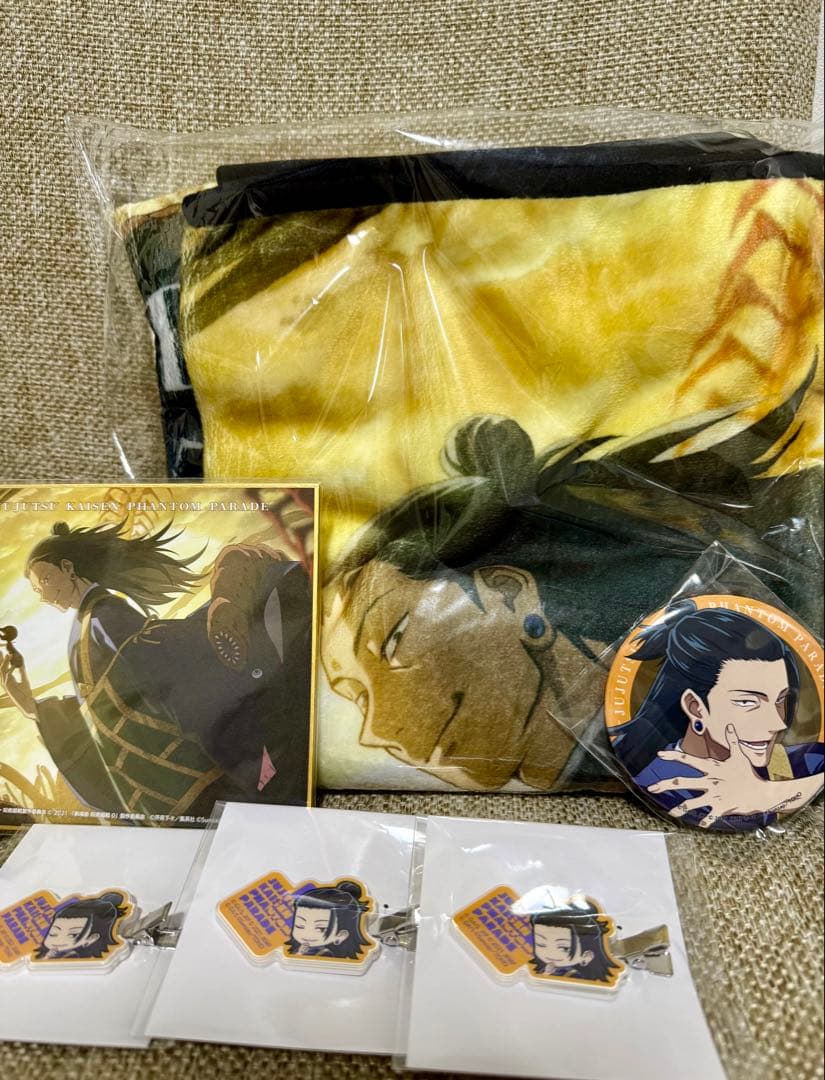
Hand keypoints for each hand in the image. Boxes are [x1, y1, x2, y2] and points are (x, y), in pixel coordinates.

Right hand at [1, 654, 37, 718]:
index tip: (2, 651)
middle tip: (0, 650)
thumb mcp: (24, 679)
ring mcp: (7, 684)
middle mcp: (6, 681)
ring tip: (8, 654)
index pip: (4, 667)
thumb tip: (20, 664)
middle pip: (0, 668)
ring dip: (4, 662)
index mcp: (8, 678)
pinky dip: (10, 670)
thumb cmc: (25, 693)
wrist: (26, 703)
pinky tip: (13, 666)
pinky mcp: (10, 687)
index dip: (2, 659)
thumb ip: (21, 672)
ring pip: (3, 671)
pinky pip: (8, 677)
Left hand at [646, 725, 775, 828]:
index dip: (674, 756)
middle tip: (651, 787)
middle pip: (684, 782)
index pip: (689, 760)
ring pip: (693, 803)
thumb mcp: (739, 756)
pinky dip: (704, 822)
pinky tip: (698, 825)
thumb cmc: (749, 774)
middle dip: (666, 784)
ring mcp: (715, 795)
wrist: (762, 793)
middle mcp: (711, 781)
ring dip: (680, 808)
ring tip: (670, 813)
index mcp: (712, 768)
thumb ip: (732, 741)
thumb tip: (730, 725)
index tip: (660, 754)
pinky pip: (709, 817)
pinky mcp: (722, 808)